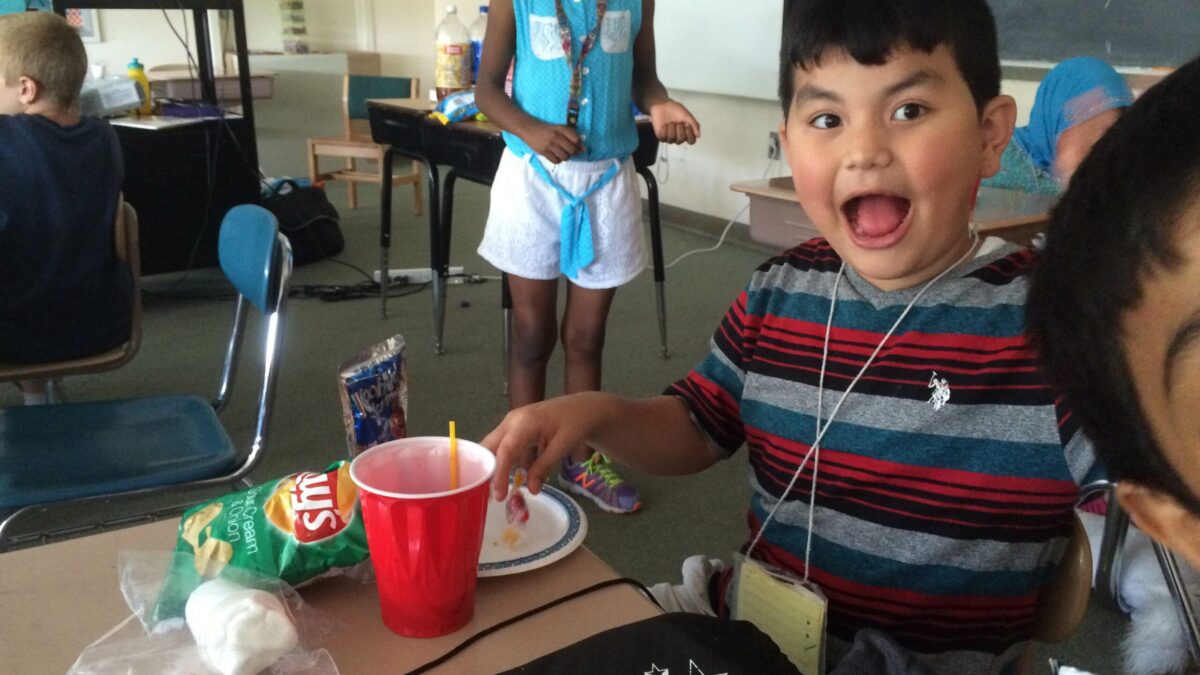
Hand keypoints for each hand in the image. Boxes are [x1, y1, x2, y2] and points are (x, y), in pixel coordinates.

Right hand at [481, 393, 611, 500]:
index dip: (499, 474)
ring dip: (496, 468)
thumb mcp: (563, 446)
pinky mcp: (516, 430)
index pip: (506, 450)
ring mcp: (512, 424)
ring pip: (495, 448)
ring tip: (501, 491)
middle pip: (490, 447)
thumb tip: (532, 490)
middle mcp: (512, 421)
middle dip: (487, 471)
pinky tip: (517, 477)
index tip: (499, 495)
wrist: (583, 407)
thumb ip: (544, 467)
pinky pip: (506, 448)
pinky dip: (509, 464)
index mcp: (524, 422)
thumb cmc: (576, 423)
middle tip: (490, 496)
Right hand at [520, 122, 582, 162]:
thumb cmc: (547, 130)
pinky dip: (558, 160)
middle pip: (571, 150)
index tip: (575, 145)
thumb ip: (572, 137)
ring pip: (565, 157)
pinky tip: (556, 156)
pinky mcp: (543, 152)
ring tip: (561, 153)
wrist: (529, 129)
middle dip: (572, 152)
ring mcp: (549, 144)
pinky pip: (556, 161)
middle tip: (568, 151)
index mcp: (561, 129)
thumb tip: (584, 149)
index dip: (578, 144)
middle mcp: (556, 136)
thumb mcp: (559, 129)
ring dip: (565, 157)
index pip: (576, 139)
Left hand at [649, 99, 699, 144]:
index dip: (689, 134)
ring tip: (670, 122)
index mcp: (687, 132)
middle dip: (679, 129)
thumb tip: (698, 135)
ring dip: (671, 128)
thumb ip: (694, 125)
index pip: (691, 141)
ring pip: (672, 139)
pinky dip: (664, 130)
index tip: (687, 125)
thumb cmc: (675, 109)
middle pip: (681, 140)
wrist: (663, 105)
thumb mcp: (687, 115)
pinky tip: (665, 125)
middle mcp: (679, 137)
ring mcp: (670, 138)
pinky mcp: (661, 137)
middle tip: (677, 122)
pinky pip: (663, 138)